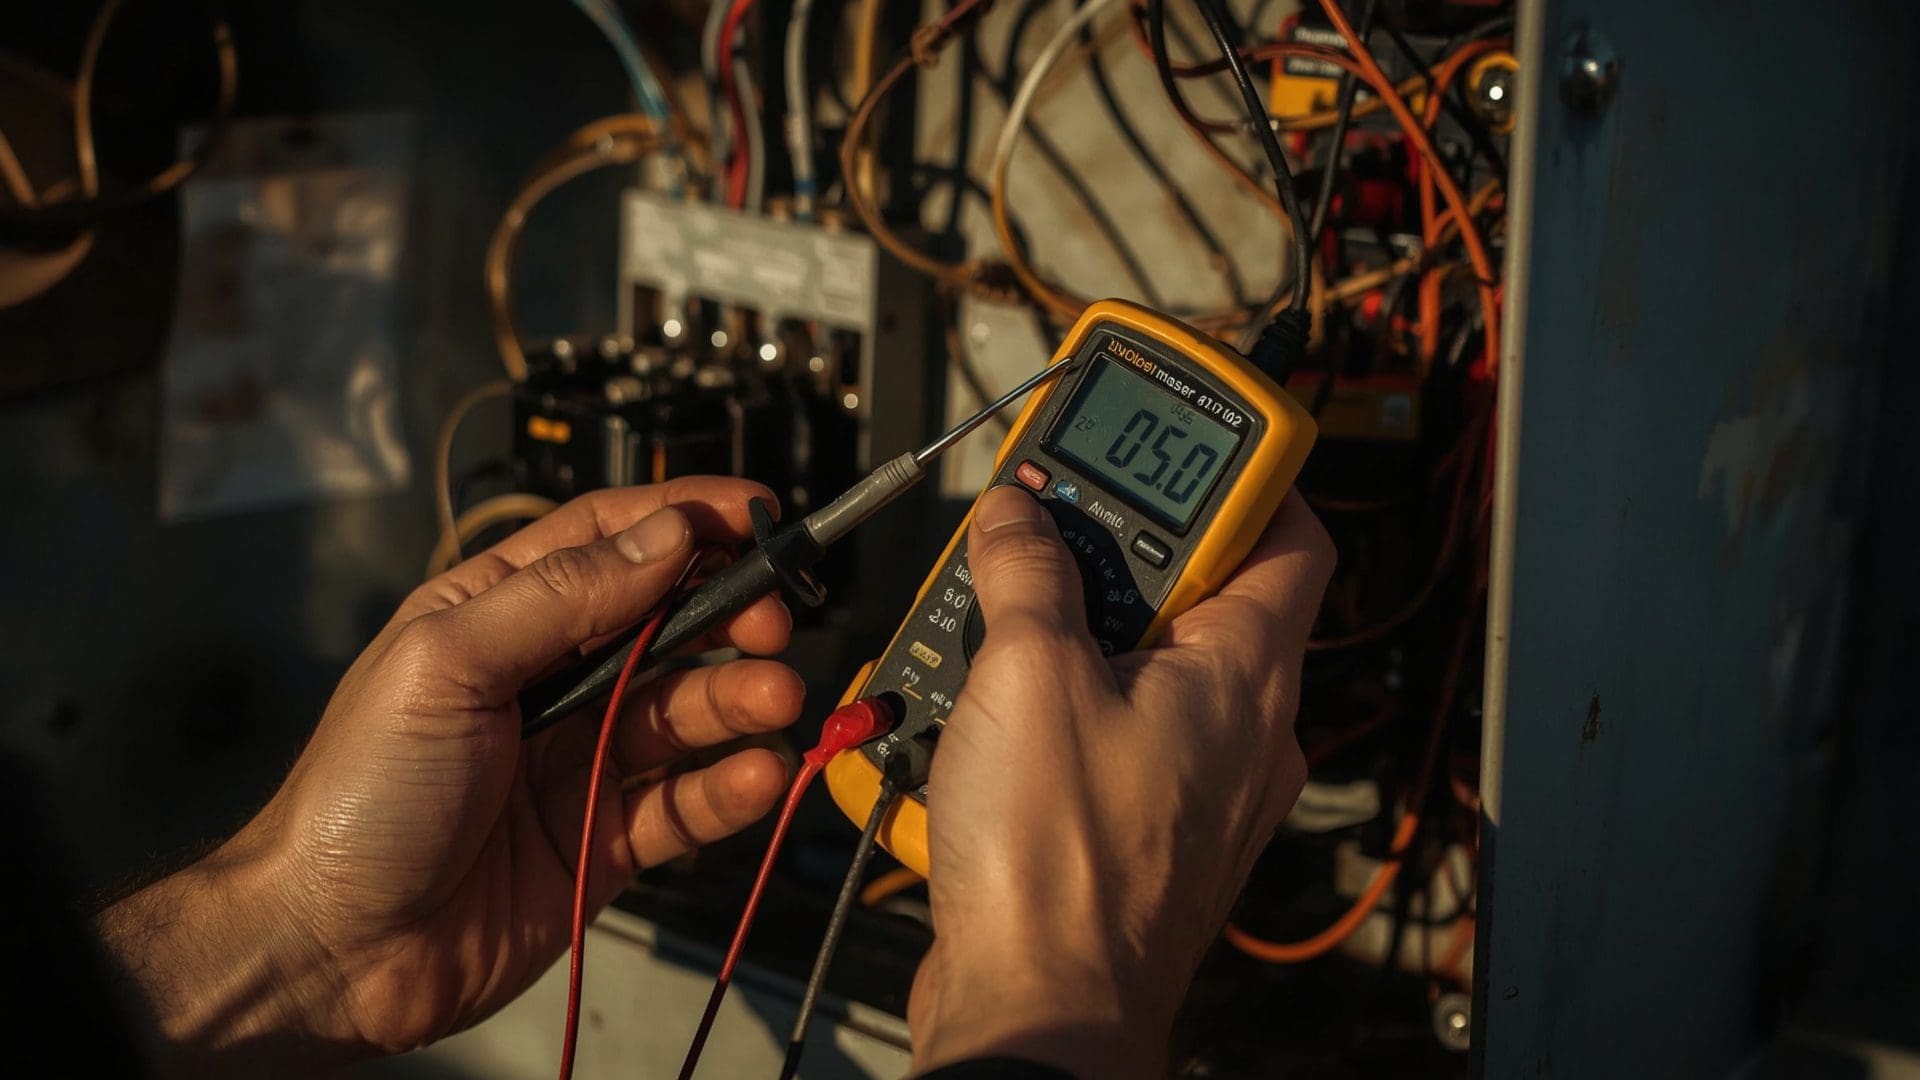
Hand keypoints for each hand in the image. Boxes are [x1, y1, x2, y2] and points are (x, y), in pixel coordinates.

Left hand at [95, 479, 804, 1076]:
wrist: (329, 953)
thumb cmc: (360, 796)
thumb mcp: (446, 665)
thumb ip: (562, 596)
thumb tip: (667, 534)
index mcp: (497, 613)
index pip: (610, 541)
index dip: (687, 518)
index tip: (761, 513)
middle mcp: (549, 678)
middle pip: (666, 621)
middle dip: (730, 611)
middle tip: (775, 622)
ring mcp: (582, 759)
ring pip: (686, 711)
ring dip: (740, 698)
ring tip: (776, 699)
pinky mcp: (606, 840)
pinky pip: (685, 803)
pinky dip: (729, 787)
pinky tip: (756, 774)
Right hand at [909, 486, 1333, 1077]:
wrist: (1036, 1009)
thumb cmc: (1061, 869)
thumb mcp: (1030, 673)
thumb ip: (1026, 573)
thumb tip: (1019, 516)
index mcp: (1245, 671)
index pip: (1288, 530)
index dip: (1236, 473)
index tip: (1170, 439)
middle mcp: (1238, 726)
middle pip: (1195, 592)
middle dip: (1106, 552)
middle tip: (1037, 531)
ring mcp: (1190, 781)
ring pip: (1137, 663)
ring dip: (1058, 631)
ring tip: (987, 625)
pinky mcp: (1135, 825)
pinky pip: (1101, 732)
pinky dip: (1044, 705)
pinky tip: (974, 710)